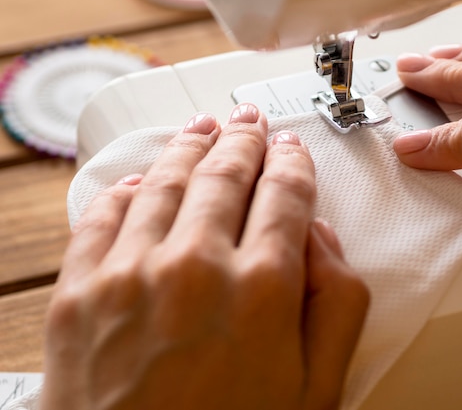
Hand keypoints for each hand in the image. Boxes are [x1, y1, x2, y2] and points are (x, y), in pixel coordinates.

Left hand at [41, 104, 368, 409]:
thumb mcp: (318, 390)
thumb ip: (336, 304)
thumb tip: (319, 238)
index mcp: (262, 290)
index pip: (283, 194)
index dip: (290, 164)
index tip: (291, 151)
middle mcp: (194, 267)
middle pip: (224, 175)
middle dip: (243, 142)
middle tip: (249, 124)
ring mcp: (129, 275)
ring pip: (164, 180)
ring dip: (189, 148)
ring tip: (205, 129)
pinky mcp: (79, 294)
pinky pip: (103, 216)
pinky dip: (125, 187)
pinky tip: (141, 177)